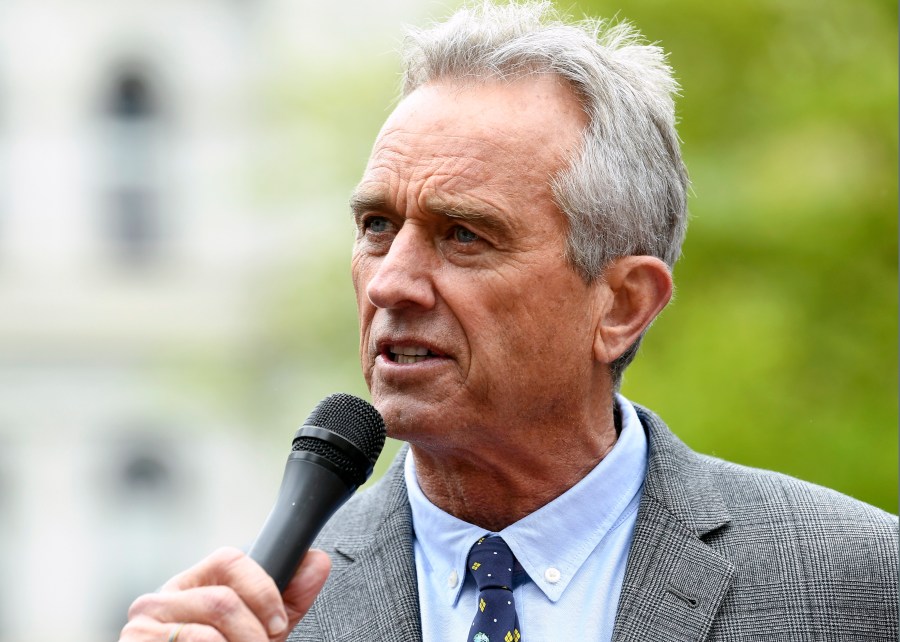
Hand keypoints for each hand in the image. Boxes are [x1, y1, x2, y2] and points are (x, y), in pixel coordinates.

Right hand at [120, 547, 330, 641]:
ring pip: (208, 630)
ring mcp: (142, 625)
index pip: (230, 559)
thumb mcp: (261, 632)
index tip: (278, 624)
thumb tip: (318, 560)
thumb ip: (287, 601)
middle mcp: (161, 598)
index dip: (263, 591)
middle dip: (253, 634)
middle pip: (223, 600)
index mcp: (193, 585)